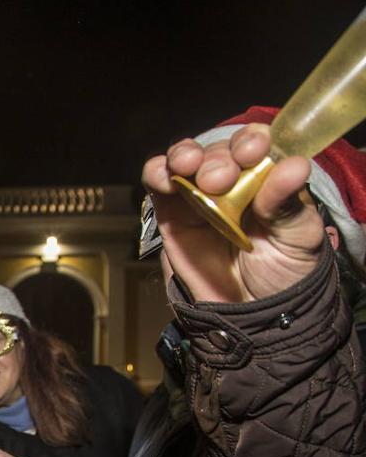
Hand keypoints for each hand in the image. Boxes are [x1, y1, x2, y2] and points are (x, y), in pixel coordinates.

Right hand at [143, 123, 325, 302]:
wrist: (248, 316)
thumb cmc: (283, 274)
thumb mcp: (298, 239)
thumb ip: (289, 204)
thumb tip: (295, 165)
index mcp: (267, 179)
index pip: (258, 144)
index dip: (251, 140)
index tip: (253, 152)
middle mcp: (233, 182)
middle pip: (219, 150)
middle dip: (218, 158)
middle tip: (219, 179)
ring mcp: (199, 196)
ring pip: (185, 157)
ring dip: (184, 154)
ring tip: (187, 167)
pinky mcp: (170, 213)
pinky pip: (158, 181)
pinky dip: (157, 172)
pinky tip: (164, 177)